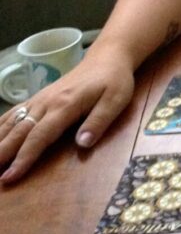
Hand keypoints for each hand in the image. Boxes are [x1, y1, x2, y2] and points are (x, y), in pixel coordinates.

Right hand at [0, 46, 134, 185]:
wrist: (107, 57)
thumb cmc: (114, 81)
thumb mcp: (116, 101)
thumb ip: (99, 122)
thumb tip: (82, 144)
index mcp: (65, 105)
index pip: (39, 136)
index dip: (24, 157)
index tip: (10, 176)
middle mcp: (46, 102)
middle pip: (19, 131)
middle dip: (2, 153)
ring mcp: (40, 99)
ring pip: (12, 121)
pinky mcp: (38, 97)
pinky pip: (14, 112)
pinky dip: (0, 125)